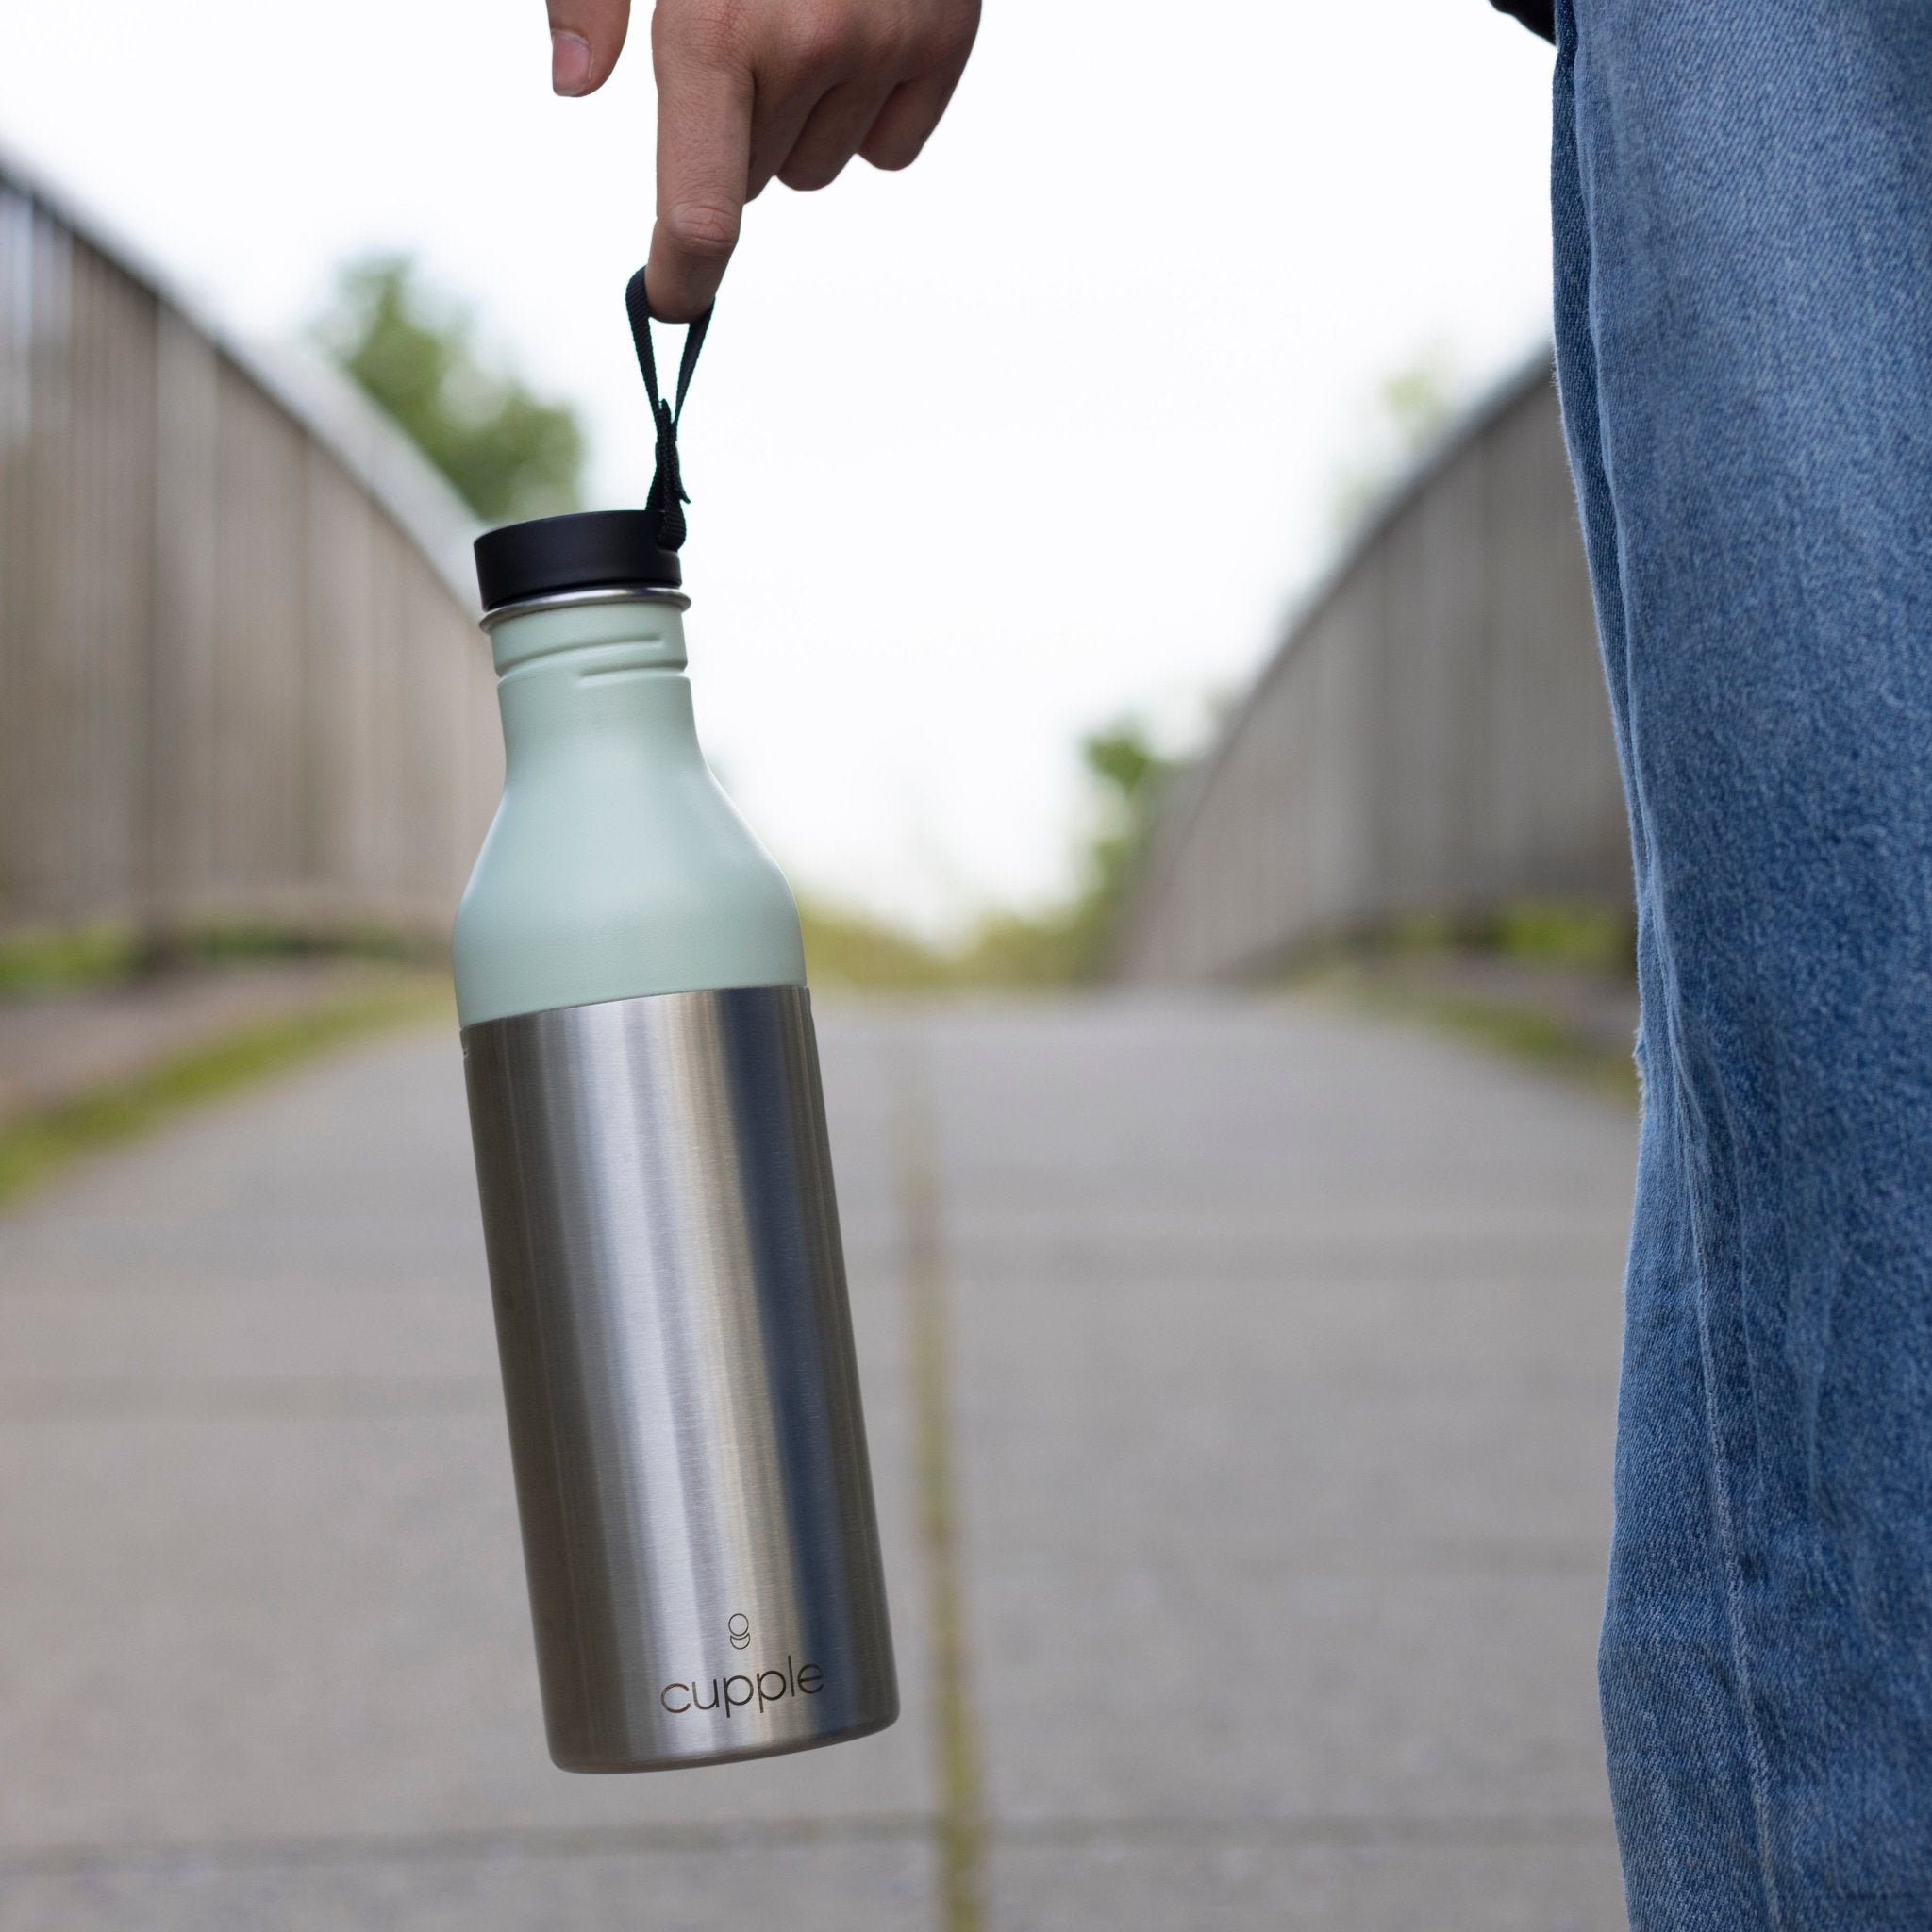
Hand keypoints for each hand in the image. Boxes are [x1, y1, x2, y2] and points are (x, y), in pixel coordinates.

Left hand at [546, 0, 980, 319]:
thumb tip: (573, 84)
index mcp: (721, 30)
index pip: (702, 208)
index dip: (683, 271)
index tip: (668, 306)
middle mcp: (811, 49)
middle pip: (753, 180)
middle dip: (735, 134)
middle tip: (741, 42)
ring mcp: (889, 46)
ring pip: (820, 168)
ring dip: (802, 123)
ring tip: (805, 24)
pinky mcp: (948, 39)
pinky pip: (892, 147)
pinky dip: (871, 111)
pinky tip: (861, 34)